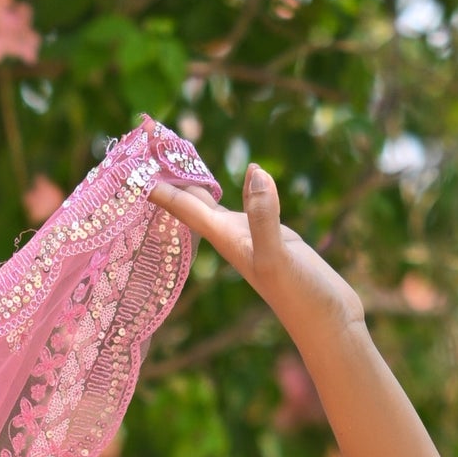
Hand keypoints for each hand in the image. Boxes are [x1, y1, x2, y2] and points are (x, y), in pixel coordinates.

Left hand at [147, 161, 359, 341]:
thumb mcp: (278, 256)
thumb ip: (263, 217)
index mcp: (224, 238)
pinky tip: (251, 171)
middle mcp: (230, 236)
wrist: (326, 323)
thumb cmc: (299, 297)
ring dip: (195, 178)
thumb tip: (255, 172)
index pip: (180, 204)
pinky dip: (243, 185)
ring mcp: (250, 235)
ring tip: (176, 152)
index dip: (155, 180)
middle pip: (188, 198)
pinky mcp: (273, 235)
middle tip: (147, 134)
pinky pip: (247, 203)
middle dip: (167, 171)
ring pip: (212, 201)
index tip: (131, 153)